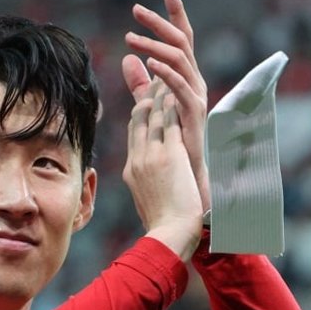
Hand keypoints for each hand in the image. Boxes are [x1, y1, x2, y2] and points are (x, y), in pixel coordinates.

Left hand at [122, 0, 210, 211]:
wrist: (185, 179)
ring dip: (155, 46)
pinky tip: (150, 63)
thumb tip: (127, 59)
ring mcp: (196, 98)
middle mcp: (194, 83)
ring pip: (180, 61)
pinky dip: (167, 73)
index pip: (182, 38)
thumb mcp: (152, 106)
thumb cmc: (172, 144)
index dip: (175, 14)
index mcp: (185, 77)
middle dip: (161, 22)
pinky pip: (183, 88)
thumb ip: (141, 84)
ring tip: (130, 38)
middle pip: (182, 42)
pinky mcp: (194, 116)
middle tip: (137, 8)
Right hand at [124, 78, 202, 260]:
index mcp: (131, 170)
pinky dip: (173, 105)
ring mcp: (151, 156)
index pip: (134, 134)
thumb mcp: (151, 202)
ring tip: (168, 75)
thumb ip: (149, 186)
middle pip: (139, 120)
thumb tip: (147, 186)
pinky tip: (178, 91)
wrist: (170, 233)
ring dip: (161, 94)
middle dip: (148, 96)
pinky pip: (169, 122)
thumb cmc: (165, 226)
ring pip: (153, 116)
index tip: (149, 98)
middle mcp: (137, 159)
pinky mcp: (168, 155)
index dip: (141, 113)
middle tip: (157, 76)